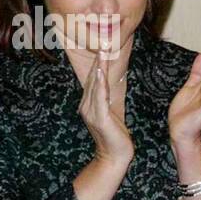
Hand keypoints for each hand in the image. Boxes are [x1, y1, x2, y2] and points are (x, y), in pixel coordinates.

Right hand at [79, 50, 132, 166]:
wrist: (114, 156)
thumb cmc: (114, 136)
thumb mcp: (110, 113)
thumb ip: (106, 99)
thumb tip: (108, 84)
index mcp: (88, 105)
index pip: (92, 81)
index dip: (97, 64)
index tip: (102, 48)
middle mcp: (86, 107)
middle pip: (92, 80)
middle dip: (98, 61)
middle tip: (102, 43)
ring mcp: (91, 113)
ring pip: (95, 85)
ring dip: (99, 67)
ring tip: (102, 52)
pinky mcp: (100, 118)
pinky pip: (100, 97)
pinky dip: (99, 83)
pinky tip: (100, 72)